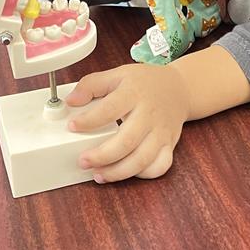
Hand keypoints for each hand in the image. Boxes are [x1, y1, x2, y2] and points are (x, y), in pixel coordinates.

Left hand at [66, 63, 190, 181]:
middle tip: (83, 160)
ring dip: (118, 172)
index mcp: (134, 93)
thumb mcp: (117, 74)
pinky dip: (143, 175)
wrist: (178, 88)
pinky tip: (125, 172)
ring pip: (142, 159)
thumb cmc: (145, 83)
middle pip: (127, 141)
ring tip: (98, 174)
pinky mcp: (169, 145)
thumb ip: (92, 85)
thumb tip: (71, 100)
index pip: (110, 108)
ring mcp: (161, 132)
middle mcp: (149, 114)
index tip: (72, 126)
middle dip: (102, 156)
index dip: (89, 120)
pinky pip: (160, 166)